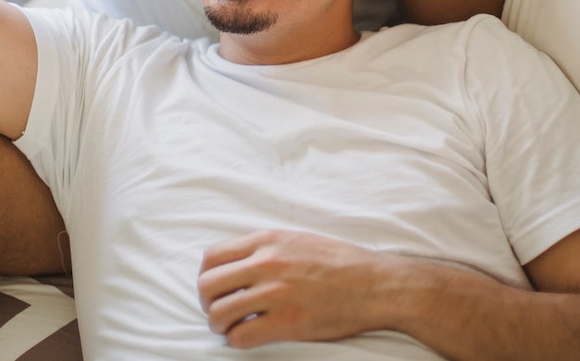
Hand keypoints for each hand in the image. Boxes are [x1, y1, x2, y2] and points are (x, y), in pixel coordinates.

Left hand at [198, 229, 387, 348]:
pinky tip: (250, 336)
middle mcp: (267, 263)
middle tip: (221, 311)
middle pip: (207, 285)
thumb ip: (263, 247)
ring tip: (233, 327)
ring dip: (221, 325)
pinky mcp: (287, 322)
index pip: (212, 257)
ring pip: (219, 313)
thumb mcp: (295, 239)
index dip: (207, 276)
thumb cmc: (337, 261)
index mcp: (267, 240)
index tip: (216, 288)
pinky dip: (238, 340)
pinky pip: (241, 337)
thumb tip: (234, 262)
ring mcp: (276, 293)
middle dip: (208, 302)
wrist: (372, 283)